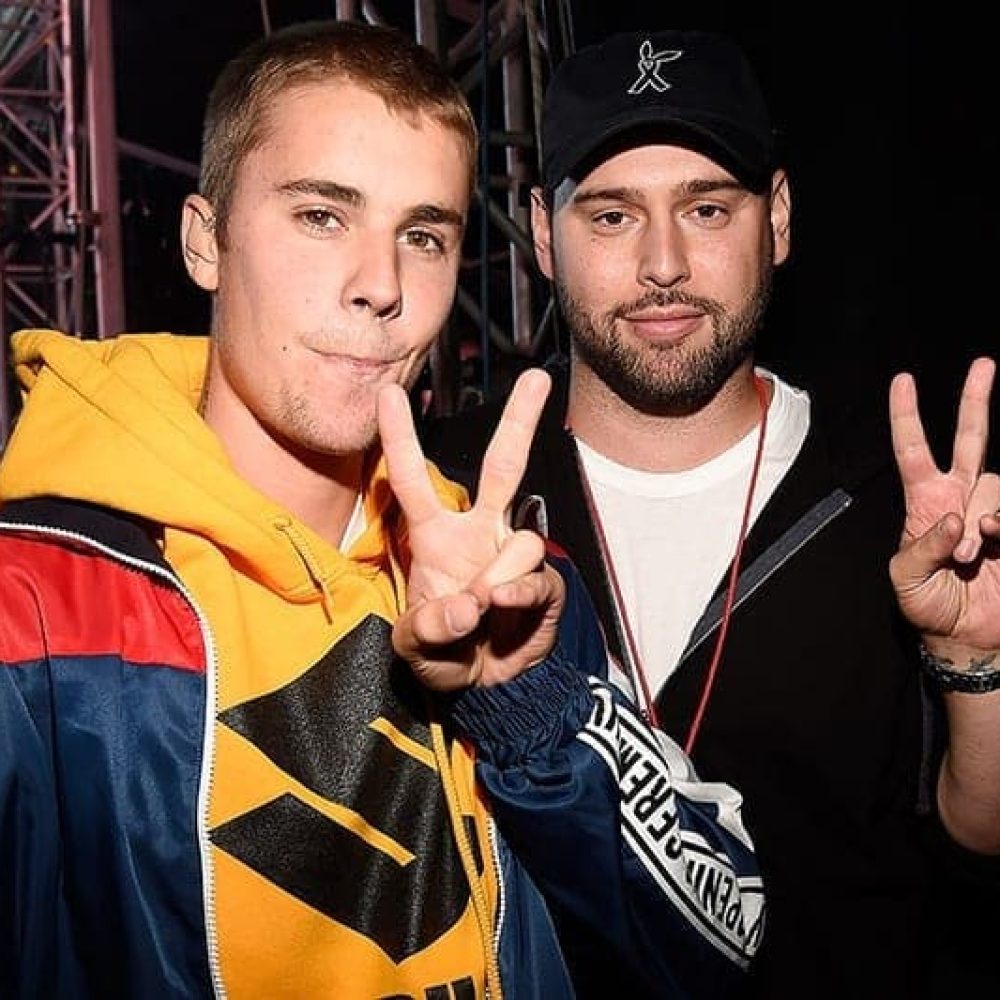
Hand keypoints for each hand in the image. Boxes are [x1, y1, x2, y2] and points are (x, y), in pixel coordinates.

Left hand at [378, 368, 564, 690]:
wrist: (489, 689)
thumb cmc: (444, 653)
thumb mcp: (414, 647)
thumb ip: (428, 627)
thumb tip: (469, 602)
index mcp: (434, 538)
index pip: (412, 481)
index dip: (400, 438)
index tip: (389, 392)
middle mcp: (478, 533)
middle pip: (501, 467)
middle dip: (519, 422)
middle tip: (536, 378)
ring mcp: (512, 555)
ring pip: (520, 537)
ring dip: (496, 575)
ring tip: (480, 611)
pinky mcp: (544, 582)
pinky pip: (535, 574)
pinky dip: (517, 592)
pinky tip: (504, 606)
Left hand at [889, 357, 999, 655]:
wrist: (965, 635)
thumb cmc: (927, 604)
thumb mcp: (905, 578)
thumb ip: (923, 546)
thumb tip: (953, 518)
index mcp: (924, 501)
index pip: (912, 449)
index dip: (907, 416)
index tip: (903, 381)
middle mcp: (959, 497)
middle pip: (971, 438)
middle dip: (975, 399)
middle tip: (984, 363)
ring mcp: (991, 511)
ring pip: (996, 486)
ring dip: (986, 524)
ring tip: (974, 557)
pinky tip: (996, 548)